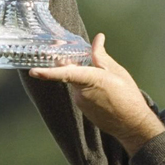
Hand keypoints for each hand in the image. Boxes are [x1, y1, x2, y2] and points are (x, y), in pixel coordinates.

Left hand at [29, 34, 164, 154]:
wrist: (131, 124)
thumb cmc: (127, 96)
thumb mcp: (117, 72)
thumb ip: (102, 56)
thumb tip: (98, 39)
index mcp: (90, 80)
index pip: (65, 74)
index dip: (48, 72)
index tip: (33, 71)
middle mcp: (81, 92)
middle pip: (71, 73)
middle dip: (74, 63)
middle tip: (77, 51)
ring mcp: (81, 102)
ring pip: (77, 82)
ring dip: (84, 75)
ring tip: (105, 78)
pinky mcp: (83, 109)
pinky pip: (81, 92)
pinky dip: (87, 86)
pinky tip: (102, 88)